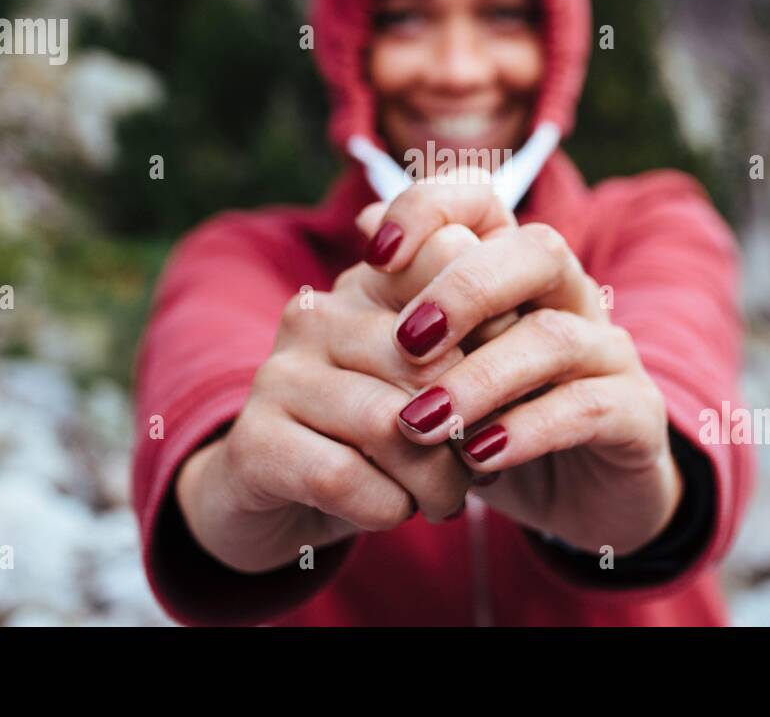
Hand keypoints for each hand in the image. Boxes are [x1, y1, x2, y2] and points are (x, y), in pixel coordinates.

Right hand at [175, 220, 487, 574]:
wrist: (280, 499)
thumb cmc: (376, 436)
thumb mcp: (431, 385)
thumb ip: (475, 344)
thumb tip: (515, 322)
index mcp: (367, 284)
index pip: (448, 260)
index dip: (497, 328)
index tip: (512, 382)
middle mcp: (316, 315)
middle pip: (431, 363)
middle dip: (472, 428)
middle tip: (479, 464)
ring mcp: (278, 375)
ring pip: (391, 426)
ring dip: (435, 480)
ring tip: (444, 498)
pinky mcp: (254, 441)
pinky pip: (343, 478)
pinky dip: (386, 507)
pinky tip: (392, 510)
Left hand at [361, 183, 681, 557]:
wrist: (574, 494)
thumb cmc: (492, 415)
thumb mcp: (439, 365)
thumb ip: (405, 300)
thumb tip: (365, 221)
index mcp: (516, 269)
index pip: (485, 201)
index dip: (431, 210)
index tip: (376, 256)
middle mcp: (569, 295)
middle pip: (537, 251)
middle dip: (466, 289)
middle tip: (407, 342)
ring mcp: (608, 351)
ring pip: (557, 337)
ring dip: (482, 378)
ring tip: (423, 423)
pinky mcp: (635, 413)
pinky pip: (588, 408)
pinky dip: (526, 431)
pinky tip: (477, 458)